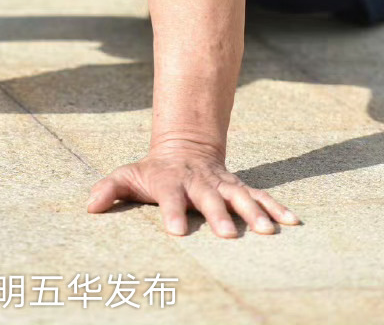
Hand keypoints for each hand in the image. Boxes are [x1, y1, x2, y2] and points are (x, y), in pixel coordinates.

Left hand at [87, 142, 299, 237]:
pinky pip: (261, 197)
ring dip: (254, 213)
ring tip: (268, 231)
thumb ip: (110, 189)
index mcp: (171, 182)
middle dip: (219, 216)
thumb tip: (90, 206)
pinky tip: (293, 222)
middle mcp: (200, 183)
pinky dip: (276, 208)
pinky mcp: (240, 188)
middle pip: (210, 199)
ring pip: (240, 197)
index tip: (177, 232)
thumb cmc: (153, 171)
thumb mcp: (128, 175)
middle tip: (227, 235)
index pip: (170, 197)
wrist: (185, 147)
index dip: (172, 213)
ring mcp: (222, 185)